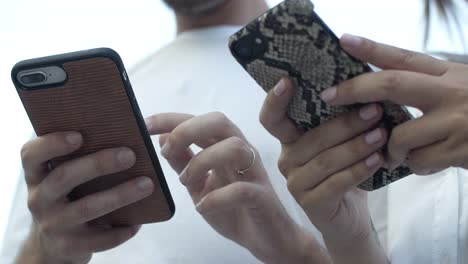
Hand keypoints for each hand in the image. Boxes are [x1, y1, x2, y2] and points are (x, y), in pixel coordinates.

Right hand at [16, 132, 153, 263]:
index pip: (31, 155)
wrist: (53, 245)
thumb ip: (81, 158)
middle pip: (64, 177)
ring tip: (146, 184)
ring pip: (87, 207)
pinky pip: (99, 239)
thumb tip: (125, 135)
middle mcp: (39, 199)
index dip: (52, 143)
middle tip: (130, 155)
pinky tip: (138, 222)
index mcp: (37, 175)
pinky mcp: (69, 247)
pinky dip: (120, 230)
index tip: (78, 135)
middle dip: (98, 164)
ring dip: (119, 195)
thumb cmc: (68, 197)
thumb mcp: (64, 178)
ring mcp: (52, 224)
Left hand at [145, 112, 330, 263]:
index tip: (145, 125)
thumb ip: (184, 161)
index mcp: (225, 148)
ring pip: (234, 147)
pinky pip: (242, 190)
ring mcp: (254, 173)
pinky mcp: (262, 197)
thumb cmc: (234, 210)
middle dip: (187, 130)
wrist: (267, 239)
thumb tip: (163, 138)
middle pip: (220, 122)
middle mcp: (242, 154)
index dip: (172, 119)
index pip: (200, 121)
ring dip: (202, 162)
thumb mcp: (199, 184)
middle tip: (167, 151)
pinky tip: (203, 207)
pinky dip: (216, 198)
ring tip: (187, 182)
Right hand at [260, 80, 387, 263]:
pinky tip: (377, 160)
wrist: (350, 216)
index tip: (288, 80)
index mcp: (290, 140)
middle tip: (374, 110)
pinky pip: (336, 183)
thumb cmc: (345, 170)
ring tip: (381, 135)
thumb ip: (339, 118)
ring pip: (325, 159)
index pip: (272, 119)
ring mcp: (295, 183)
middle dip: (344, 123)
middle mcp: (287, 159)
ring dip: (356, 146)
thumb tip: (362, 83)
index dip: (275, 101)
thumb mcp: (341, 142)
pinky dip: (358, 170)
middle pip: (311, 138)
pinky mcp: (310, 203)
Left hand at [321, 33, 467, 174]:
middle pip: (392, 84)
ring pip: (400, 135)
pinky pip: (418, 162)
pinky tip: (427, 160)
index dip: (372, 47)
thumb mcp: (456, 86)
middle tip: (330, 96)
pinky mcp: (460, 151)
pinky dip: (414, 165)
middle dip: (355, 90)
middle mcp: (451, 92)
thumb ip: (424, 84)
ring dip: (392, 148)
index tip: (344, 39)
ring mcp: (456, 122)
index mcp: (448, 72)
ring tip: (398, 150)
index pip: (404, 56)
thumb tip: (378, 87)